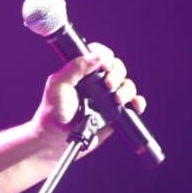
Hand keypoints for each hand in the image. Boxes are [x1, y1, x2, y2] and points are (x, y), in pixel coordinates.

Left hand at [31, 42, 147, 153]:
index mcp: (83, 71)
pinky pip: (133, 103)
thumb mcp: (58, 85)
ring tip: (117, 100)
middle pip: (117, 67)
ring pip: (127, 84)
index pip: (99, 54)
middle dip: (117, 73)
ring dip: (126, 89)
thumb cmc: (53, 111)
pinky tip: (134, 105)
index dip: (105, 56)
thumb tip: (96, 56)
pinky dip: (138, 102)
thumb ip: (75, 68)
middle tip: (108, 85)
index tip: (103, 66)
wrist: (57, 138)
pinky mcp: (115, 112)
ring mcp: (107, 96)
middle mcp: (97, 81)